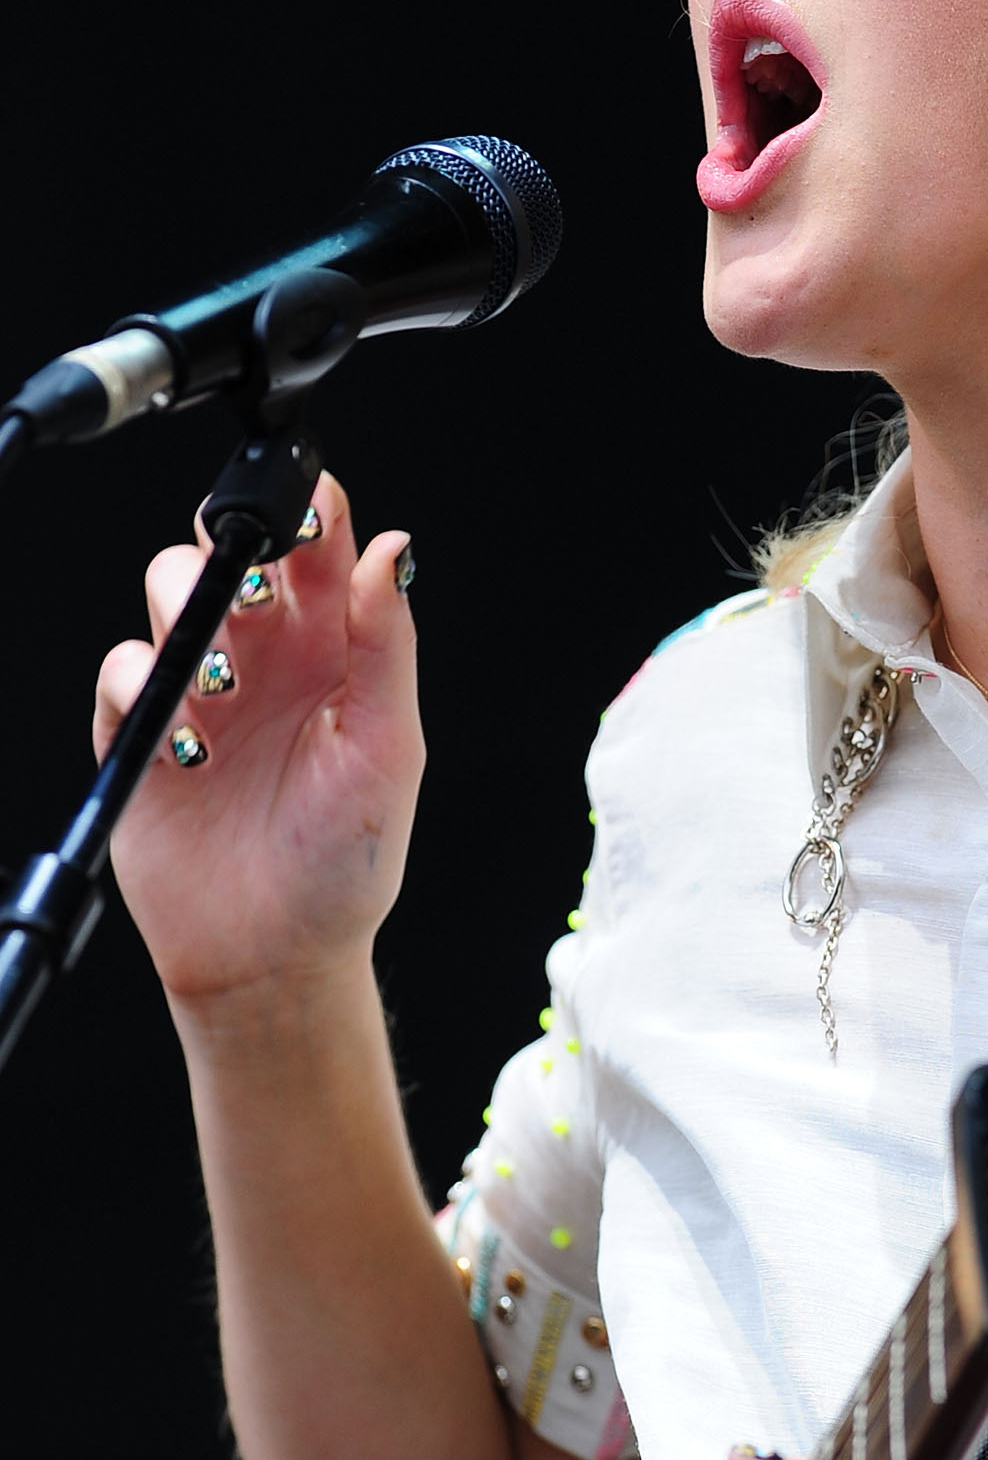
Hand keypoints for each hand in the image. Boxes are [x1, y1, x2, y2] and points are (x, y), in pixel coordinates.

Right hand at [95, 473, 423, 1003]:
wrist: (275, 955)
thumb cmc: (347, 862)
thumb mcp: (387, 747)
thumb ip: (386, 646)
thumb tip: (393, 550)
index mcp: (333, 649)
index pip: (316, 547)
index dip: (308, 510)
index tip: (305, 504)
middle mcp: (264, 656)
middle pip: (227, 548)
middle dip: (229, 547)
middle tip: (249, 592)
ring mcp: (200, 688)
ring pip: (167, 589)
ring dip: (186, 613)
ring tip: (224, 684)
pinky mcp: (141, 731)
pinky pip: (123, 667)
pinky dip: (142, 682)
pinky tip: (184, 739)